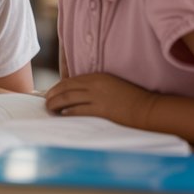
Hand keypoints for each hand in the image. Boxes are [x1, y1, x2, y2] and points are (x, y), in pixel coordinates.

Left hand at [43, 72, 157, 125]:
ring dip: (56, 104)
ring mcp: (97, 97)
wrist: (147, 108)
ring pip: (68, 99)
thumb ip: (96, 87)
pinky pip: (77, 111)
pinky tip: (62, 116)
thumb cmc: (132, 99)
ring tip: (50, 110)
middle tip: (46, 103)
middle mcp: (94, 85)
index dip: (57, 87)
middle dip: (52, 96)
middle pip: (65, 89)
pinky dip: (67, 113)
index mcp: (97, 77)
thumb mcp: (112, 85)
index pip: (70, 81)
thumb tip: (80, 95)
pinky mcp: (100, 110)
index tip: (50, 93)